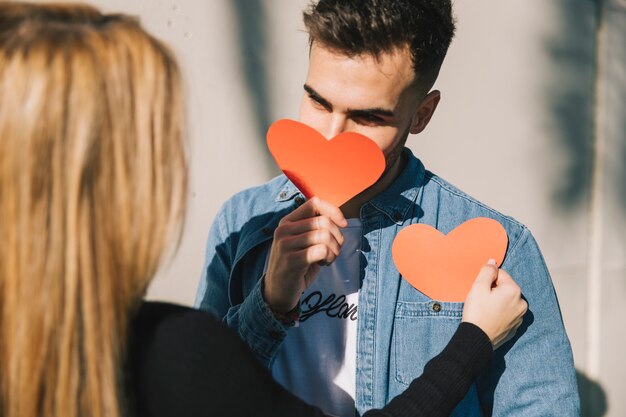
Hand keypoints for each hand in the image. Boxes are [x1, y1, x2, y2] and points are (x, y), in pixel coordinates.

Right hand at [263, 197, 346, 312]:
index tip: (343, 225)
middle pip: (323, 221)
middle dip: (337, 237)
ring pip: (324, 236)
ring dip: (334, 250)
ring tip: (328, 259)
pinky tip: (323, 264)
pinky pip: (321, 250)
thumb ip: (315, 228)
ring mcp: (285, 245)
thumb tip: (340, 220)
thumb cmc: (297, 265)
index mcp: (287, 221)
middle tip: (334, 251)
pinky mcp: (291, 260)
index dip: (334, 211)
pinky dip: (329, 257)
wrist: (277, 291)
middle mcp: (283, 230)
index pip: (315, 203)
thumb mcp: (303, 242)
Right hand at [462, 260, 527, 348]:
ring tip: (486, 310)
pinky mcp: (516, 327)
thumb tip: (493, 262)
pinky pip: (508, 313)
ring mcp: (520, 316)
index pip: (501, 274)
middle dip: (494, 290)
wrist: (477, 339)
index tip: (481, 290)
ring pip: (507, 300)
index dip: (488, 280)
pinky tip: (490, 318)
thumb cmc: (477, 312)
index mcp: (514, 290)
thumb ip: (487, 271)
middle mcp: (521, 302)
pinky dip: (500, 312)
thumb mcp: (478, 287)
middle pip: (506, 287)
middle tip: (482, 300)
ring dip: (498, 301)